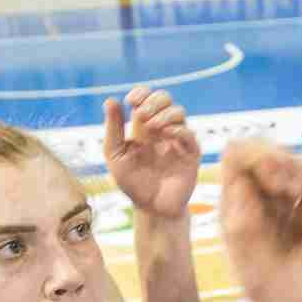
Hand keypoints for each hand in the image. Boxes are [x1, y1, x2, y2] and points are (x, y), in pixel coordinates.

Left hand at [103, 87, 201, 219]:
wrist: (151, 208)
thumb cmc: (132, 183)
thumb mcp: (114, 155)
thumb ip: (113, 129)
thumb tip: (111, 100)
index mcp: (143, 127)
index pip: (147, 97)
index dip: (141, 93)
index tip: (131, 101)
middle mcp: (162, 130)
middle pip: (165, 99)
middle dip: (153, 101)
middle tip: (141, 116)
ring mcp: (178, 140)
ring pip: (179, 112)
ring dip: (164, 114)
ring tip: (152, 127)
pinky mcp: (190, 154)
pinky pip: (189, 134)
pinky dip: (178, 130)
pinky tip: (166, 135)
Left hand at [220, 139, 301, 301]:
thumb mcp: (253, 261)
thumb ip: (245, 213)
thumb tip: (237, 160)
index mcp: (235, 211)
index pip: (240, 155)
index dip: (263, 158)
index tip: (281, 186)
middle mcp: (258, 208)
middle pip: (276, 157)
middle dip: (295, 175)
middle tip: (300, 208)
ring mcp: (285, 216)